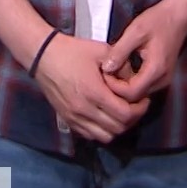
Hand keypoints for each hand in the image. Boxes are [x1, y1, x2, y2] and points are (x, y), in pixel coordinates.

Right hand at [31, 34, 148, 142]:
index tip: (143, 100)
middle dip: (132, 119)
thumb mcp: (102, 51)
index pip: (125, 114)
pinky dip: (101, 130)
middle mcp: (84, 110)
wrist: (42, 56)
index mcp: (94, 92)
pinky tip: (104, 117)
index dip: (140, 109)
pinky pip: (90, 135)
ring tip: (120, 113)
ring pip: (105, 136)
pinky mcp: (67, 119)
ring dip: (117, 127)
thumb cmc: (72, 51)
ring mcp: (74, 117)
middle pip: (118, 128)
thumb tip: (135, 80)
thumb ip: (123, 66)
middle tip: (135, 106)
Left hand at [100, 1, 186, 102]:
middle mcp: (162, 80)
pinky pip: (143, 88)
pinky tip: (122, 70)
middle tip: (105, 72)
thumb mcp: (134, 32)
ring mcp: (164, 81)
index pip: (131, 93)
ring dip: (123, 87)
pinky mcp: (161, 78)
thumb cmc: (157, 22)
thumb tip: (105, 68)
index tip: (104, 72)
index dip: (114, 87)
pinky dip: (131, 83)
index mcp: (156, 70)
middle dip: (117, 89)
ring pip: (139, 95)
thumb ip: (119, 51)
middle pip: (135, 97)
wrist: (177, 18)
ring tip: (112, 70)